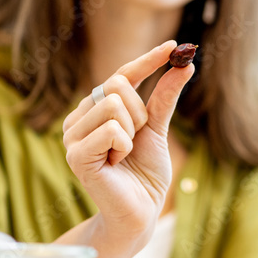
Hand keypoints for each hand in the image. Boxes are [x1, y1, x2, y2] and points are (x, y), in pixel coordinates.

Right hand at [63, 41, 193, 241]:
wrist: (141, 211)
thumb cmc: (146, 173)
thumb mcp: (159, 130)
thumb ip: (165, 97)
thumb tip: (184, 65)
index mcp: (97, 109)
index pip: (122, 74)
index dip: (148, 60)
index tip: (175, 45)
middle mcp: (79, 117)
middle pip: (118, 86)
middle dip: (140, 114)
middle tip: (135, 141)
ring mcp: (72, 135)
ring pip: (115, 105)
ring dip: (132, 133)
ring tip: (124, 155)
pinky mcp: (75, 154)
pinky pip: (111, 130)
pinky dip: (124, 146)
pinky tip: (116, 163)